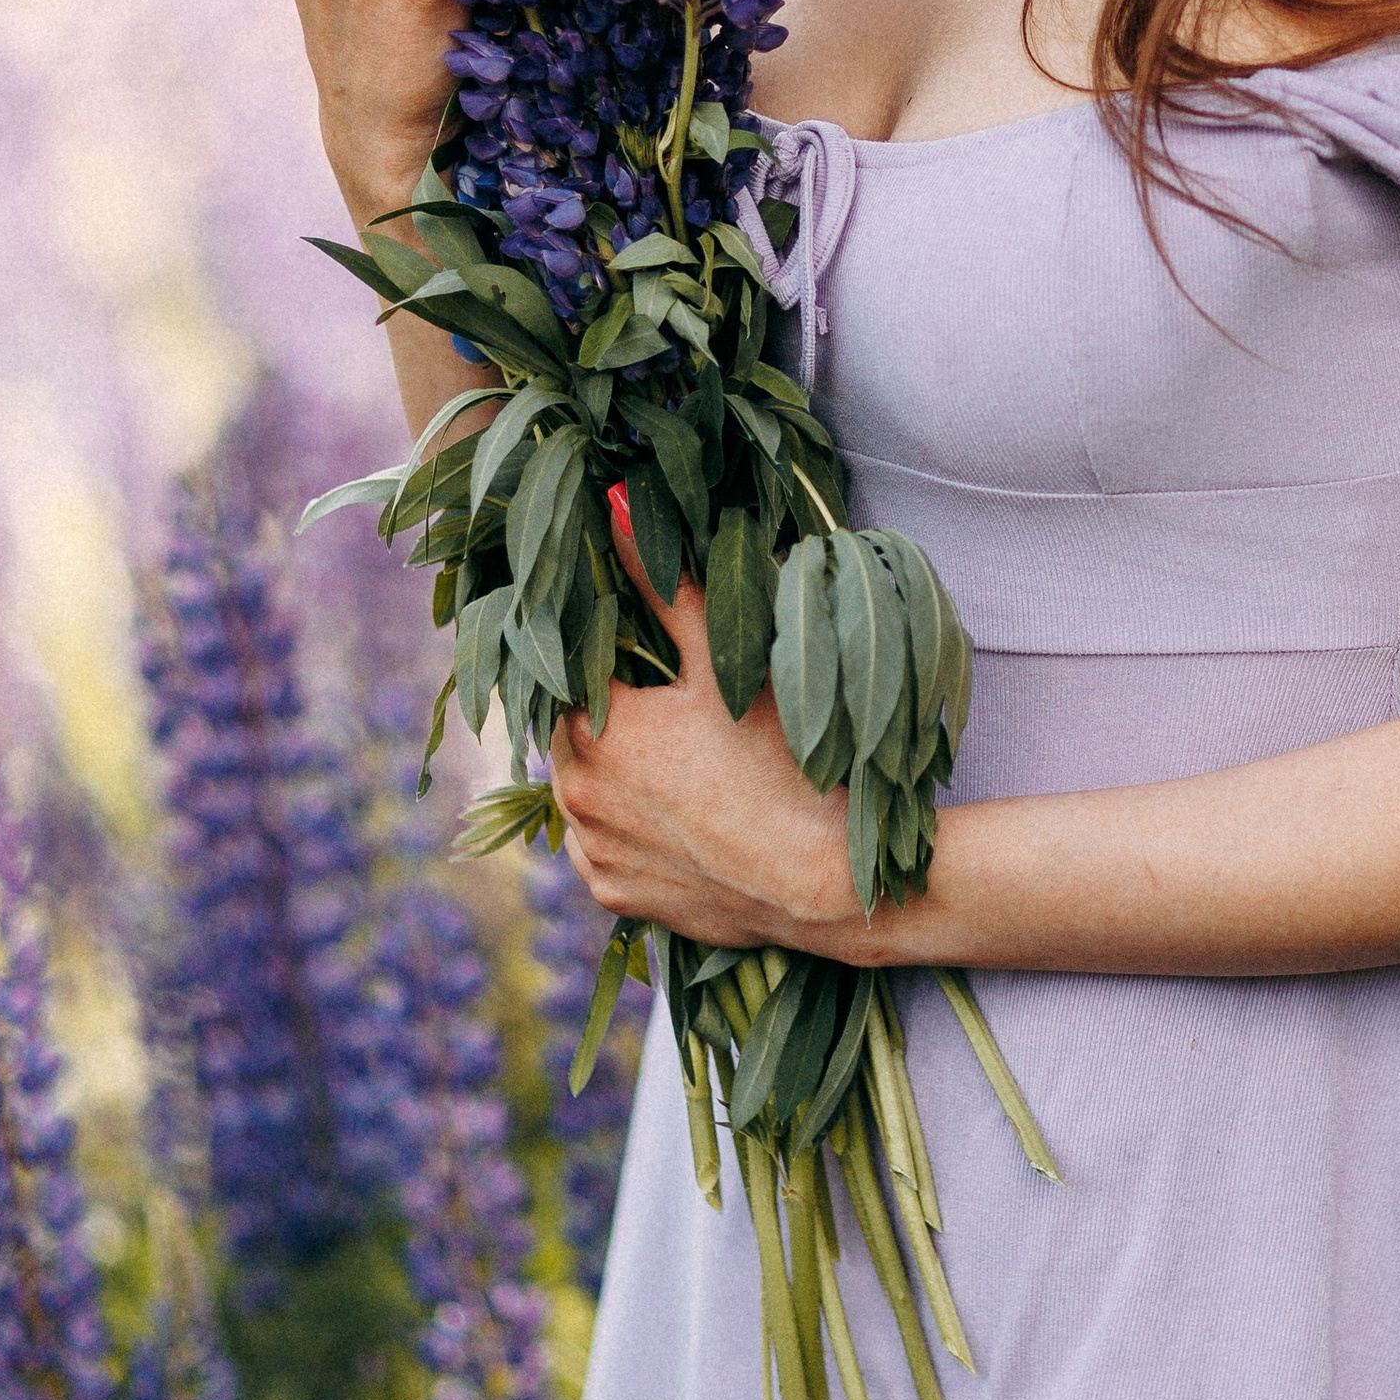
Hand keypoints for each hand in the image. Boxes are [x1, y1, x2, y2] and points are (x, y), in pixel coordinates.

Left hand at [550, 508, 863, 955]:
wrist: (829, 883)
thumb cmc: (783, 761)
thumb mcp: (727, 663)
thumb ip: (668, 584)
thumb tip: (613, 502)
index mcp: (596, 727)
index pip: (570, 673)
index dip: (607, 659)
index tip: (646, 657)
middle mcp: (576, 794)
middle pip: (573, 734)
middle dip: (609, 716)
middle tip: (668, 708)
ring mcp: (594, 852)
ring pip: (584, 794)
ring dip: (612, 776)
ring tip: (678, 765)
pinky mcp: (617, 897)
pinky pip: (603, 850)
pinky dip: (627, 832)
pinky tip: (679, 818)